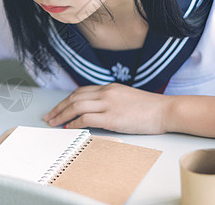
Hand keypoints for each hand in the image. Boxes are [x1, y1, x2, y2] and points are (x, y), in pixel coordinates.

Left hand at [43, 83, 172, 133]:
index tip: (58, 108)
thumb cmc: (149, 108)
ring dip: (62, 115)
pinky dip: (75, 123)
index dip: (66, 100)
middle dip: (59, 108)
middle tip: (49, 117)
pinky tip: (69, 128)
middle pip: (74, 98)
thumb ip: (110, 100)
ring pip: (76, 106)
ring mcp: (108, 104)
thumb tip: (96, 111)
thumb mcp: (126, 98)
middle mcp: (106, 93)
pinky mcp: (112, 117)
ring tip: (53, 123)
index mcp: (109, 87)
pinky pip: (87, 118)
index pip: (81, 91)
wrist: (166, 110)